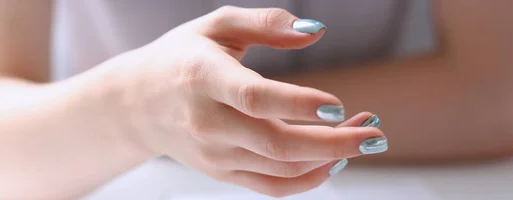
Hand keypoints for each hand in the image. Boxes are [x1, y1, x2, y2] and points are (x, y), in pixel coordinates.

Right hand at [101, 6, 386, 196]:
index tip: (341, 107)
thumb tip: (317, 31)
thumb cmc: (180, 57)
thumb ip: (266, 23)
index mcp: (203, 77)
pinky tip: (334, 162)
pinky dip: (307, 180)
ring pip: (279, 168)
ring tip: (364, 137)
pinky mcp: (219, 172)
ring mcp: (212, 153)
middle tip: (376, 133)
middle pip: (275, 143)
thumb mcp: (216, 25)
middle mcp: (206, 121)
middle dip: (334, 142)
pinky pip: (269, 186)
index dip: (300, 105)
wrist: (137, 103)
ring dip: (329, 157)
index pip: (254, 98)